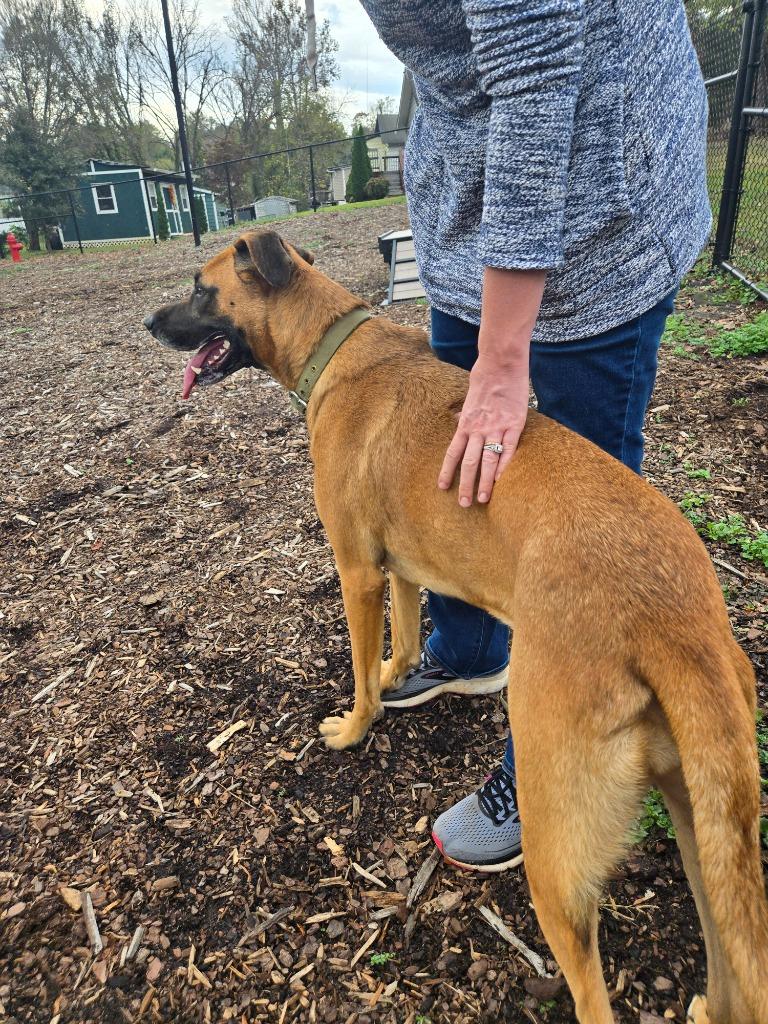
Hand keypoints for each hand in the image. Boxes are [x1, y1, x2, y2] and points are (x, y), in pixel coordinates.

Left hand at [438, 355, 528, 505]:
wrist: (501, 363)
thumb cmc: (485, 379)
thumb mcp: (469, 398)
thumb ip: (464, 414)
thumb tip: (457, 420)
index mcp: (465, 423)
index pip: (452, 453)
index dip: (447, 471)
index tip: (442, 488)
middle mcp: (478, 428)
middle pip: (469, 463)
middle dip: (466, 485)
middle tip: (464, 504)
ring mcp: (497, 427)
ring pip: (488, 461)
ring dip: (484, 482)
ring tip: (482, 500)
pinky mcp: (515, 423)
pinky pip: (508, 449)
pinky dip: (504, 466)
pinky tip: (501, 481)